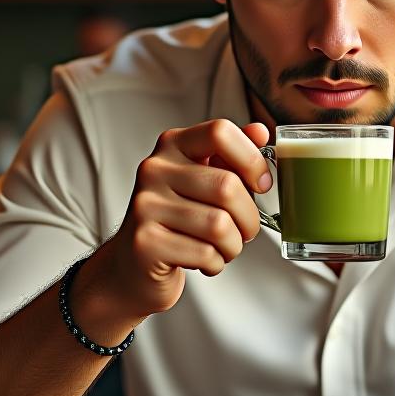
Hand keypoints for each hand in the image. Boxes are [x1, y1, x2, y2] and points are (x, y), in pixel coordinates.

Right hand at [93, 119, 272, 319]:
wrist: (133, 264)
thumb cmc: (178, 218)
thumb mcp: (205, 179)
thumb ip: (232, 155)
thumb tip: (260, 132)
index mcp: (173, 145)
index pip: (220, 132)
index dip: (252, 159)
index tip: (261, 183)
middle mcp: (155, 169)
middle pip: (226, 186)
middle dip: (249, 218)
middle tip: (245, 230)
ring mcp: (146, 204)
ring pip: (219, 225)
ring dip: (233, 245)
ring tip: (223, 247)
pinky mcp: (145, 242)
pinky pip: (205, 253)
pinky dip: (216, 263)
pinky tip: (203, 260)